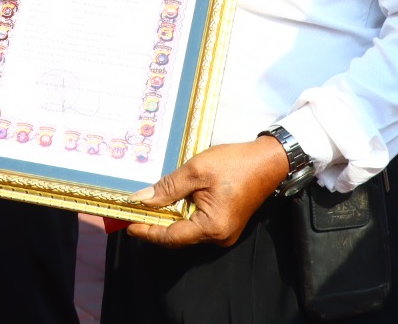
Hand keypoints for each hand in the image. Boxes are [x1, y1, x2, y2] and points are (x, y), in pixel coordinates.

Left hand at [124, 138, 289, 247]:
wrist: (269, 161)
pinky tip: (171, 201)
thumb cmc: (234, 163)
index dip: (147, 231)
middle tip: (134, 212)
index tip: (128, 224)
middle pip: (178, 236)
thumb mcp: (196, 170)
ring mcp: (224, 231)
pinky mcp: (226, 223)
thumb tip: (143, 199)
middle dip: (155, 224)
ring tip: (149, 204)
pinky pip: (198, 223)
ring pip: (188, 230)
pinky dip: (183, 214)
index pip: (171, 237)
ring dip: (169, 218)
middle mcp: (219, 236)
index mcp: (212, 227)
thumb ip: (169, 187)